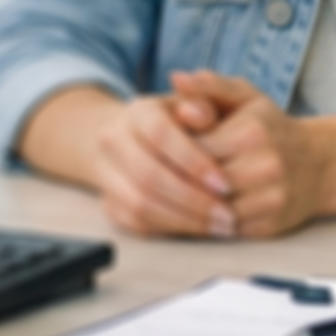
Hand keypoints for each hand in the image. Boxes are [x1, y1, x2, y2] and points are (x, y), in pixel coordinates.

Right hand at [88, 91, 237, 237]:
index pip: (160, 134)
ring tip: (219, 226)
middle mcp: (113, 140)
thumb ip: (203, 106)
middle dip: (192, 199)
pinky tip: (199, 229)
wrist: (132, 138)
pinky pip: (136, 223)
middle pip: (147, 175)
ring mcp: (106, 173)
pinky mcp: (109, 202)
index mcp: (138, 112)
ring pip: (139, 204)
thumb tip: (201, 115)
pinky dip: (170, 230)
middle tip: (228, 215)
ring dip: (183, 220)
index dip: (193, 161)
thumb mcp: (194, 106)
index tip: (225, 184)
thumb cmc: (178, 122)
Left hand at [172, 70, 328, 238]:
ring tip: (176, 193)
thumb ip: (209, 87)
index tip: (162, 149)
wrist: (319, 164)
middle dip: (179, 179)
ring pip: (213, 208)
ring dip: (191, 204)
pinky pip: (228, 229)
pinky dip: (209, 222)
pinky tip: (198, 210)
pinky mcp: (273, 225)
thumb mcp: (244, 97)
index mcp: (253, 131)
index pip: (195, 148)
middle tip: (161, 175)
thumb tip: (177, 78)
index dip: (174, 151)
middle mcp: (267, 165)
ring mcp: (272, 198)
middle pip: (202, 181)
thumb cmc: (270, 126)